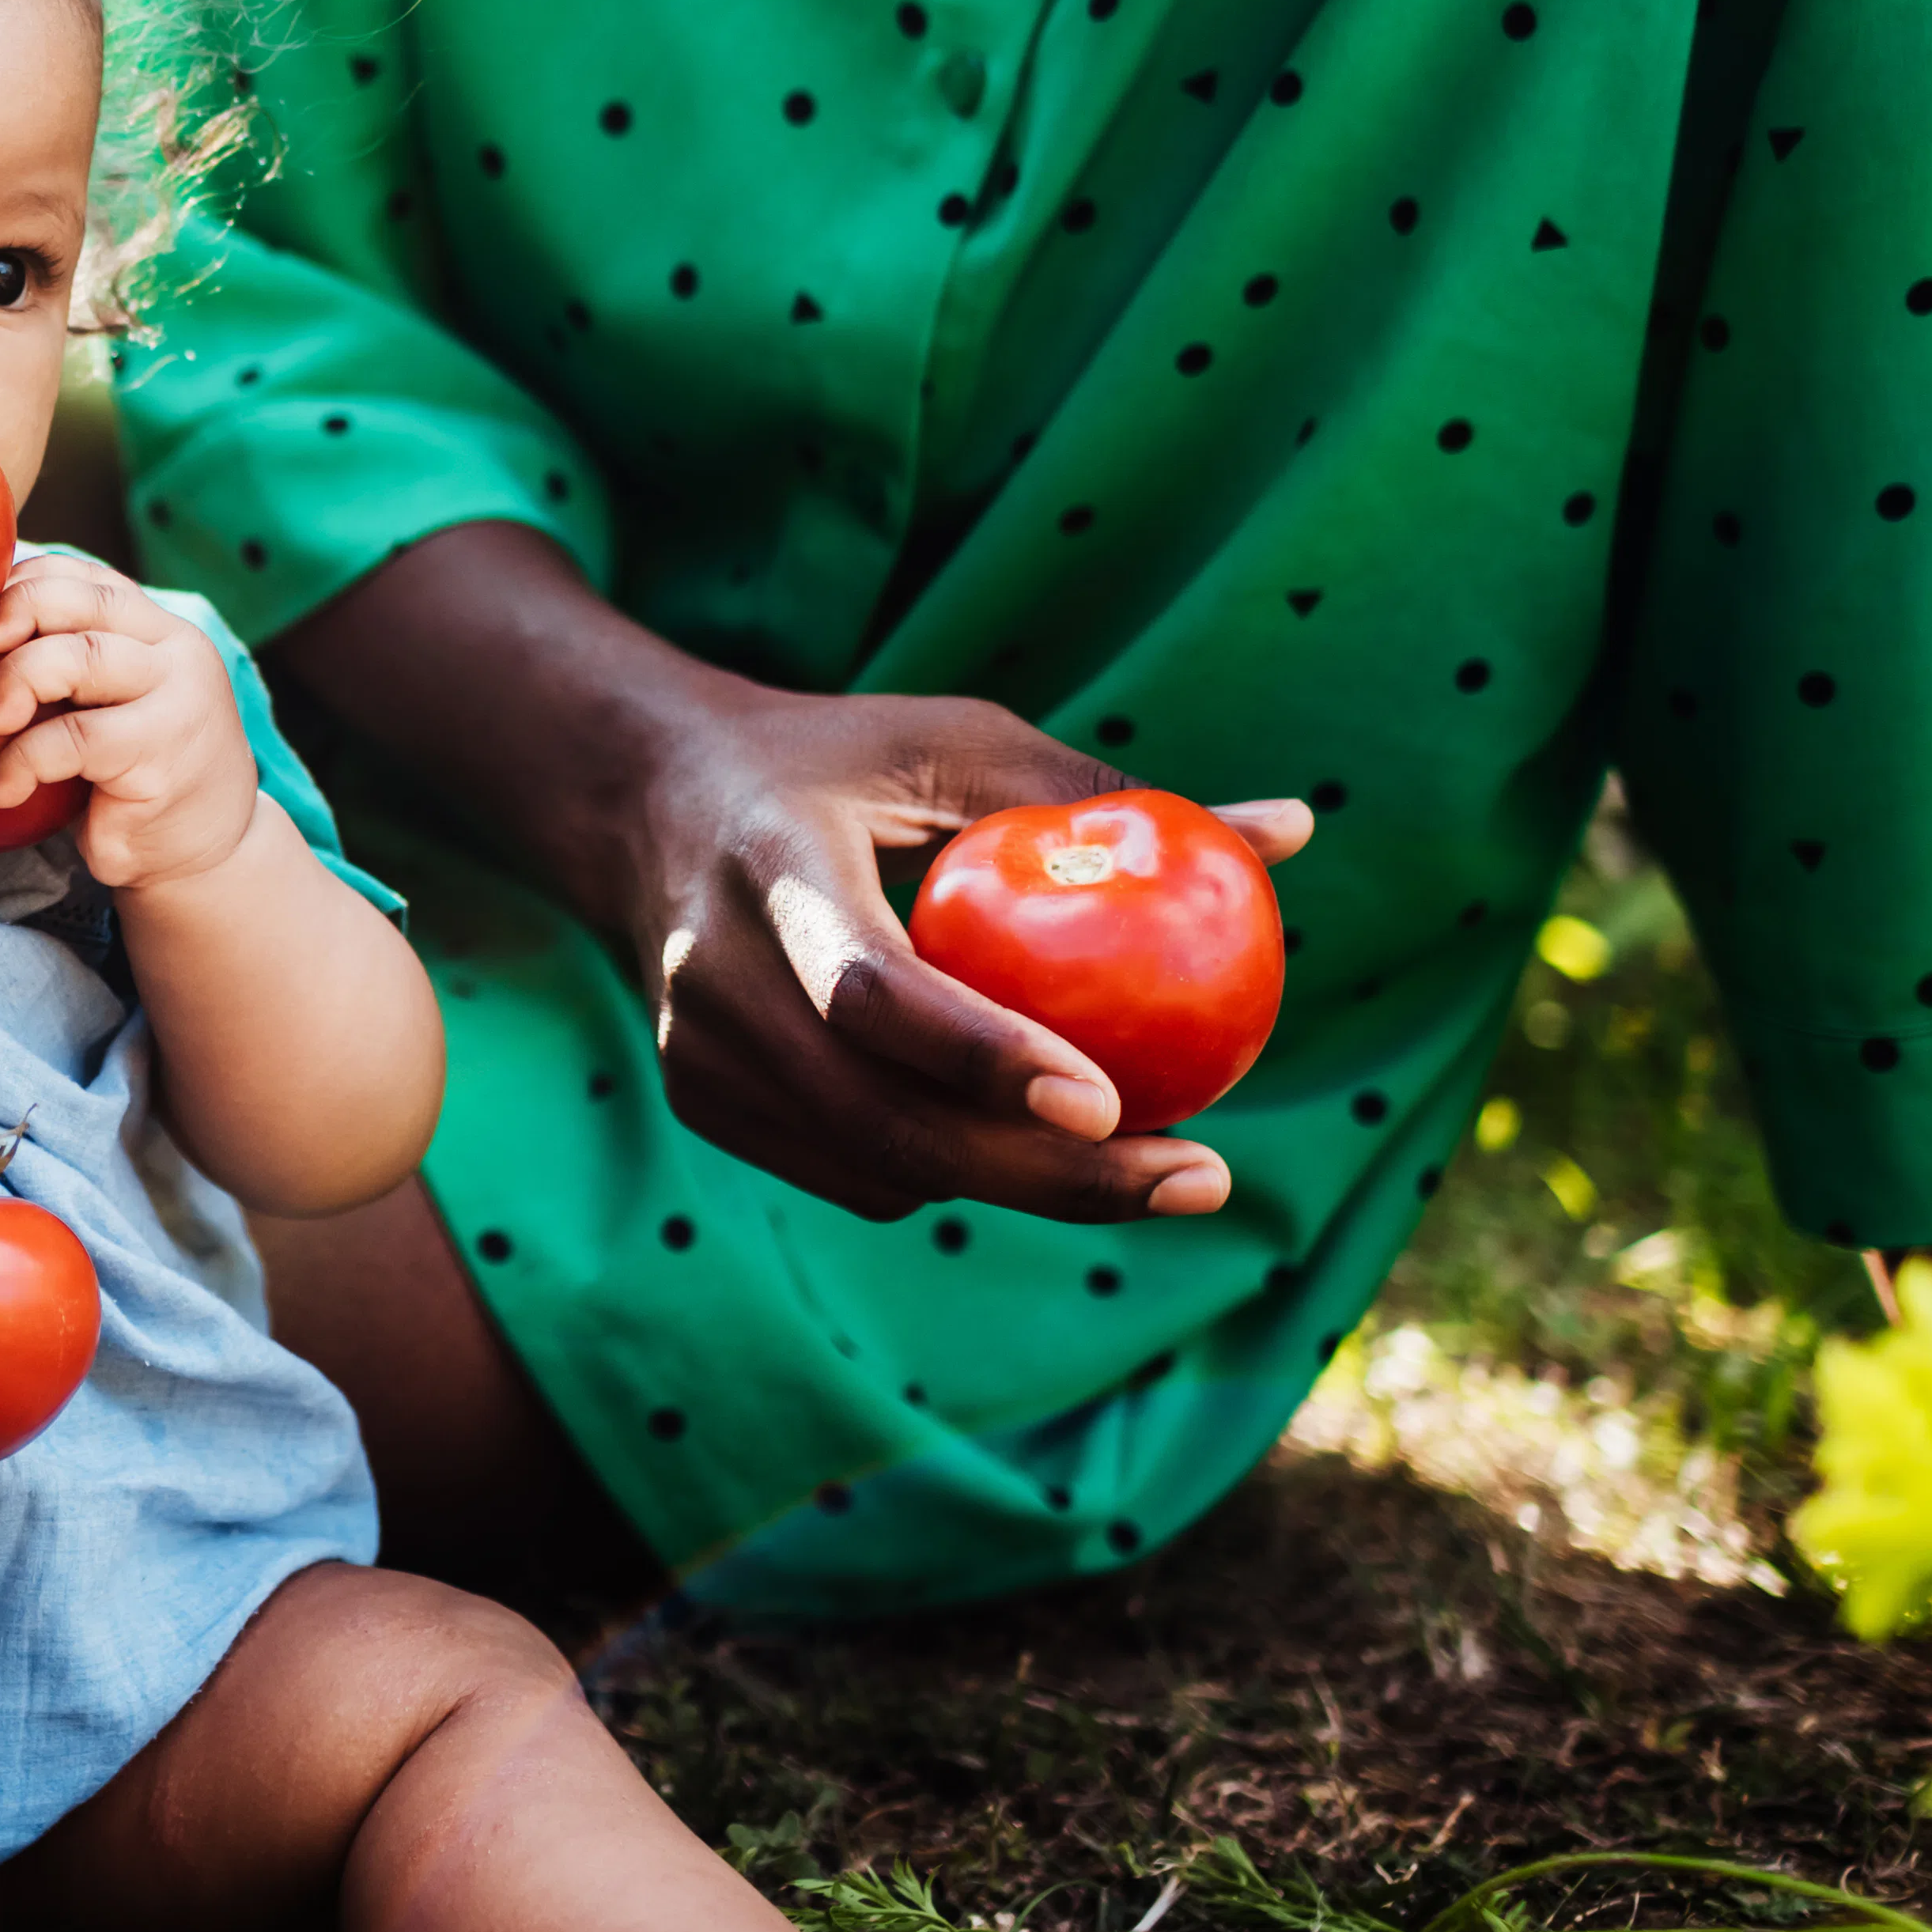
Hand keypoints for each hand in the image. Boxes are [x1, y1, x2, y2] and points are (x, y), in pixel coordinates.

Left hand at [0, 555, 263, 893]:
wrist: (206, 851)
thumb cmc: (134, 776)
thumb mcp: (105, 709)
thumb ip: (67, 667)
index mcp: (159, 630)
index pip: (87, 578)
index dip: (24, 583)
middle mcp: (177, 650)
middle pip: (86, 603)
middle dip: (18, 612)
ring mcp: (178, 698)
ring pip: (81, 658)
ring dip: (16, 683)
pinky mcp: (162, 754)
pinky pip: (73, 740)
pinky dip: (22, 761)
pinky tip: (1, 788)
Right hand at [274, 527, 1314, 1227]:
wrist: (639, 804)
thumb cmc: (836, 761)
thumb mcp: (958, 748)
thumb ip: (1104, 798)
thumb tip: (1292, 830)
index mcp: (769, 873)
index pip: (876, 995)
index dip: (989, 1059)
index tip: (1113, 1103)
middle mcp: (717, 982)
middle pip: (887, 1122)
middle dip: (1053, 1175)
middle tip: (1202, 1179)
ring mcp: (700, 1060)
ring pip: (882, 1167)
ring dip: (1022, 1183)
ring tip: (1156, 1165)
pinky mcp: (705, 1107)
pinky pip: (857, 1174)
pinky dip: (952, 1168)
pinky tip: (1026, 1136)